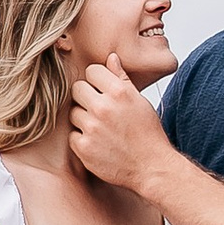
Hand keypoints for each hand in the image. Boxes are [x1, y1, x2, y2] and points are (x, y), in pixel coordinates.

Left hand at [68, 52, 169, 193]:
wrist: (151, 167)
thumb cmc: (148, 134)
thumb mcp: (140, 101)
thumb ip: (122, 78)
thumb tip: (111, 58)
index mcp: (119, 92)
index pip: (91, 71)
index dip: (96, 80)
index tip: (101, 90)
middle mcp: (103, 107)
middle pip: (77, 89)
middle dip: (86, 97)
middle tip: (98, 109)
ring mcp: (92, 128)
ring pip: (73, 112)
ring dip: (83, 119)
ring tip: (100, 128)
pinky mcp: (84, 147)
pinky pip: (72, 135)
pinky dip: (82, 139)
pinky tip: (97, 143)